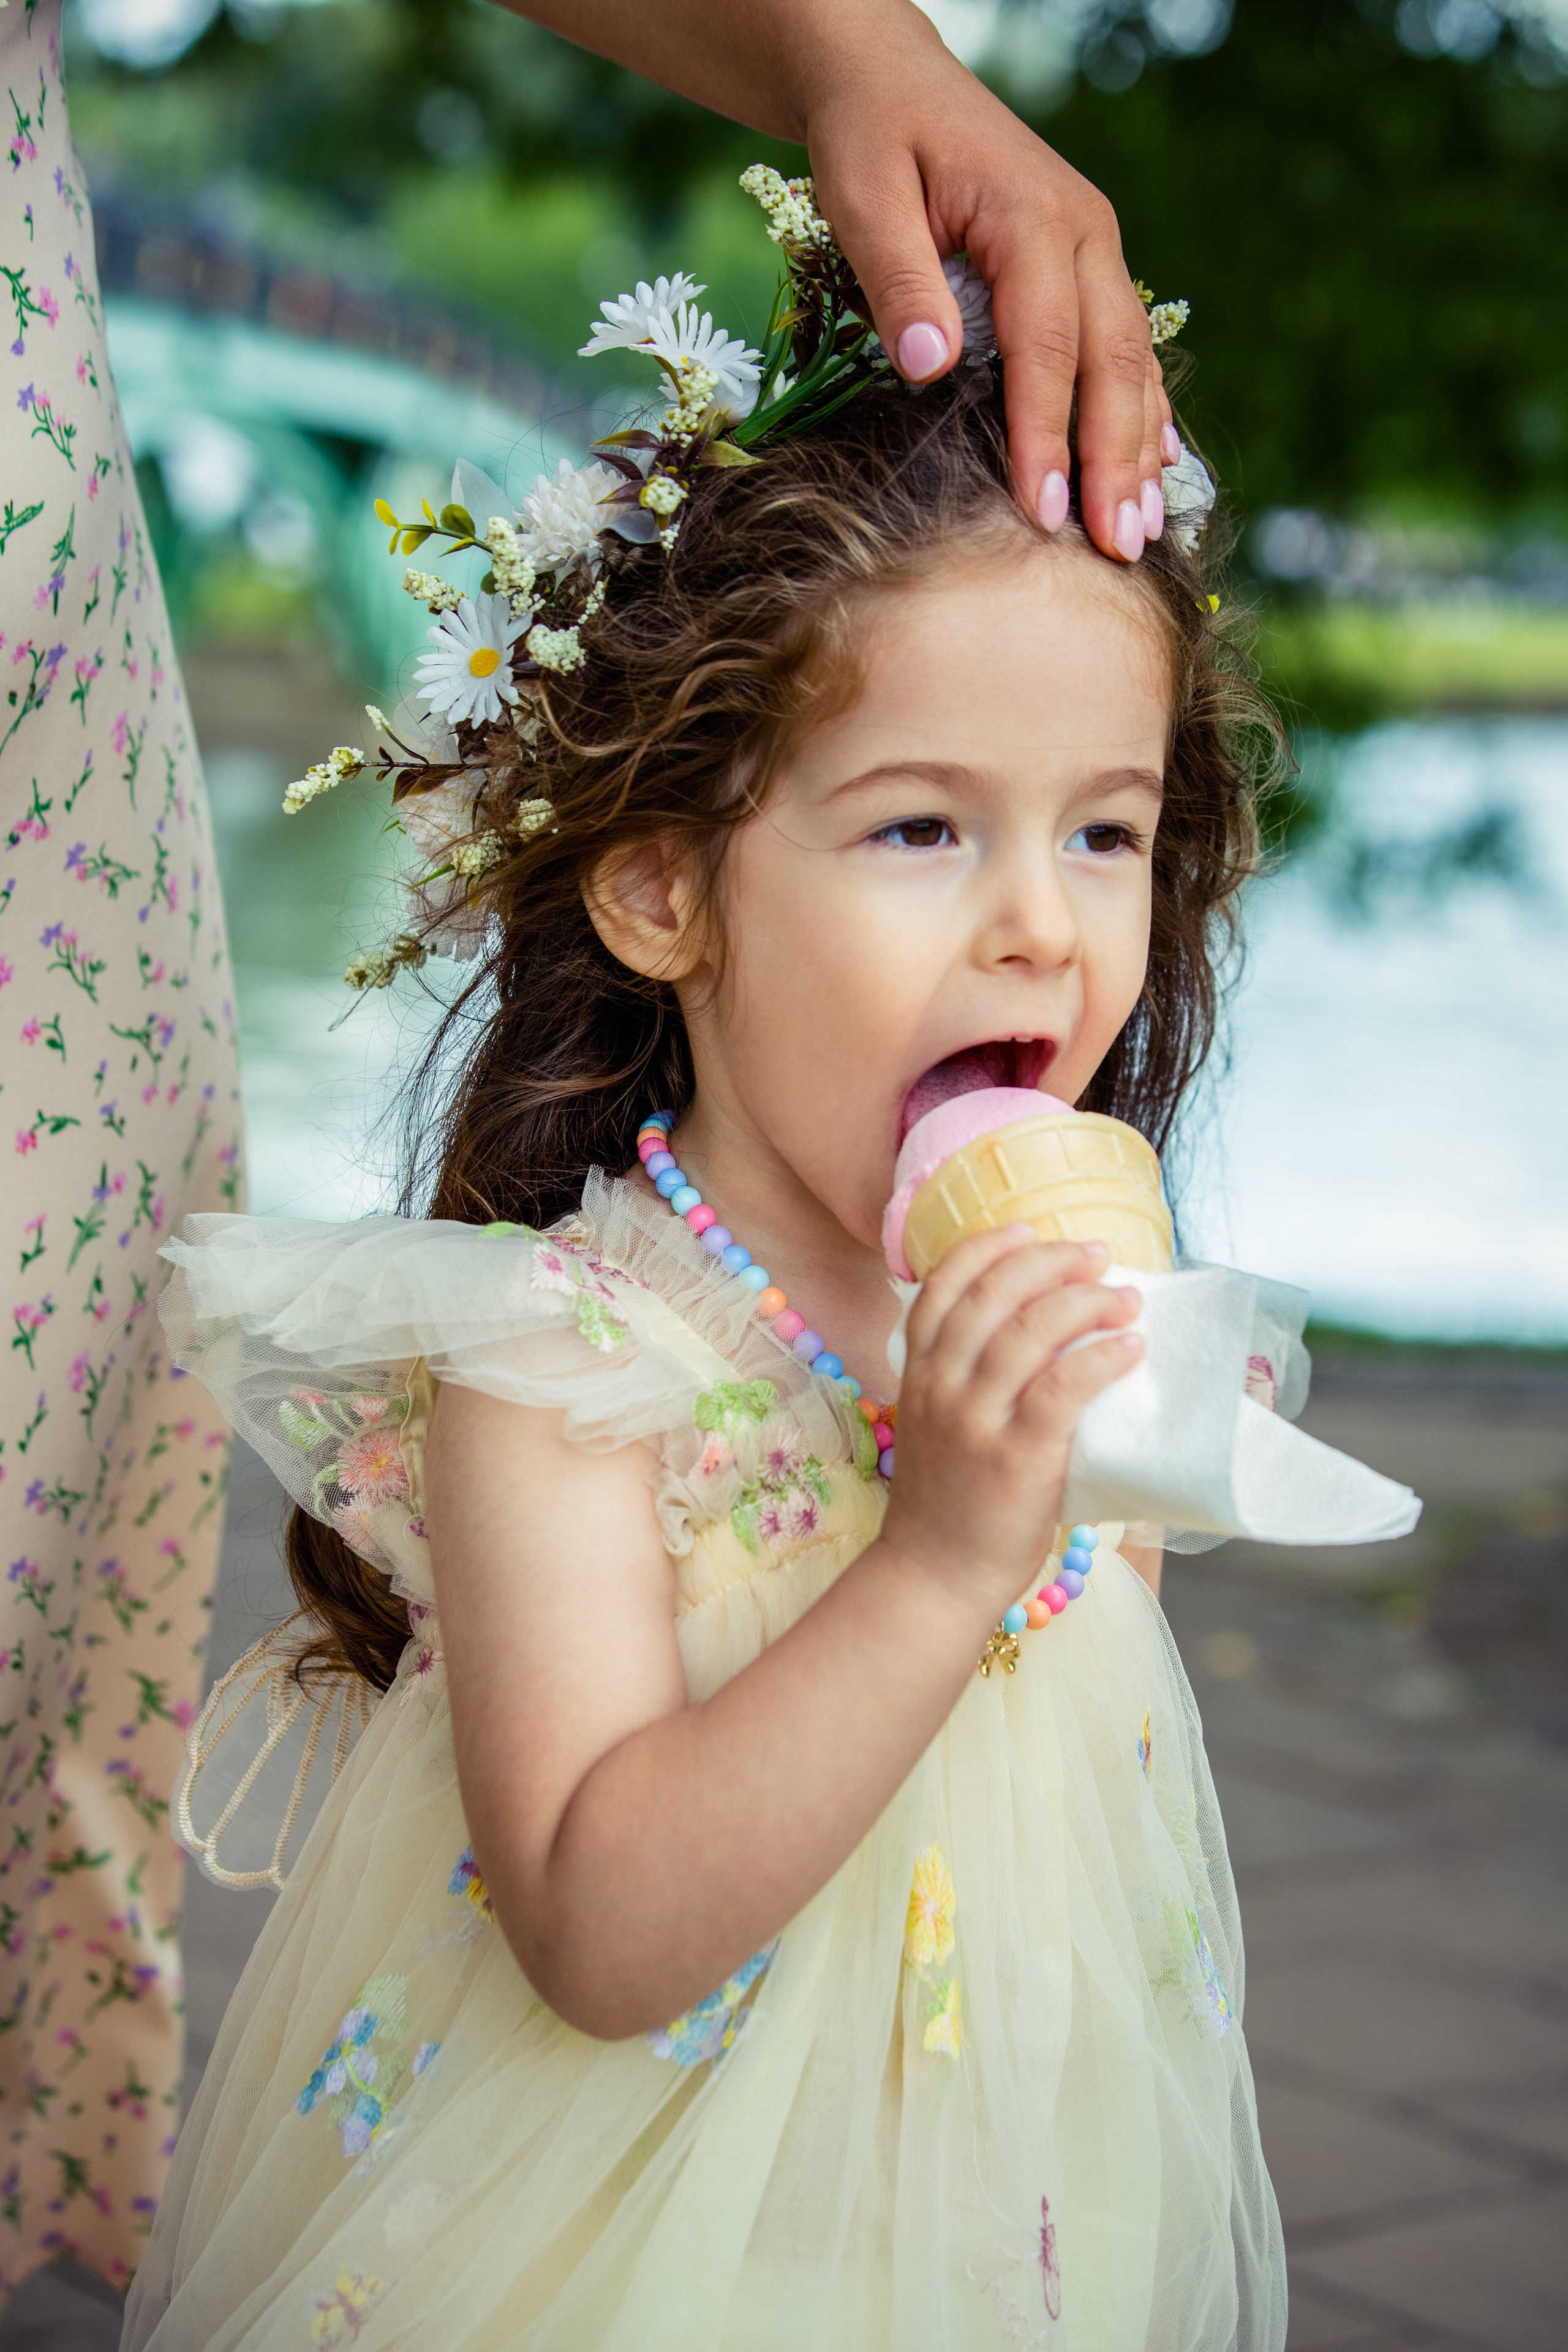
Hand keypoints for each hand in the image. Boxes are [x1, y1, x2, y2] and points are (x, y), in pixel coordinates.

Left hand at [498, 0, 1172, 560]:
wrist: (890, 78)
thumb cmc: (869, 135)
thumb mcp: (862, 192)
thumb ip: (897, 277)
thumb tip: (930, 367)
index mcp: (1032, 217)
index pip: (1047, 346)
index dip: (1047, 434)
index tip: (1044, 510)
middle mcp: (1083, 233)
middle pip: (1111, 362)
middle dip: (1116, 460)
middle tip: (1117, 547)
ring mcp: (1094, 249)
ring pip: (1132, 360)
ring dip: (1140, 448)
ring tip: (1142, 532)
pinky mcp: (1087, 266)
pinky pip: (1126, 347)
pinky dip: (1142, 411)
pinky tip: (1156, 470)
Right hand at [882, 1226, 1142, 1614]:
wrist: (935, 1577)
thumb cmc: (949, 1502)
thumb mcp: (936, 1424)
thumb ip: (967, 1378)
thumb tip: (1041, 1331)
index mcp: (919, 1373)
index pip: (943, 1284)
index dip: (989, 1247)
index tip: (1030, 1229)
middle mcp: (940, 1387)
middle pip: (993, 1293)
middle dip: (1050, 1261)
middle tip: (1096, 1255)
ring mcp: (976, 1421)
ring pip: (1030, 1330)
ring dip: (1086, 1302)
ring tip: (1125, 1298)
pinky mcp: (1017, 1458)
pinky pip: (1063, 1388)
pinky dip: (1101, 1358)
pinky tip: (1130, 1349)